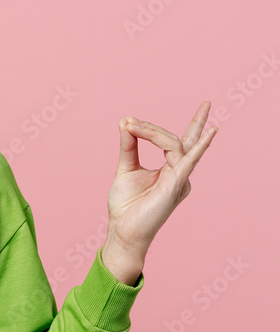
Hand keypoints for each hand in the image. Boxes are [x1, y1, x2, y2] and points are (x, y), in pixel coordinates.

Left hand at [104, 101, 217, 272]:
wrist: (122, 229)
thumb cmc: (126, 204)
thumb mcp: (126, 168)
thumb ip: (129, 145)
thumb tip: (125, 121)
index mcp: (171, 170)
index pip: (177, 143)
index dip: (166, 127)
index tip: (130, 120)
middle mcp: (180, 174)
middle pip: (185, 142)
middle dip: (199, 122)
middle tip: (206, 102)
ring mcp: (180, 180)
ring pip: (175, 146)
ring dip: (152, 132)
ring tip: (132, 124)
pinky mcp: (174, 187)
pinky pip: (187, 163)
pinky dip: (198, 148)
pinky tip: (209, 133)